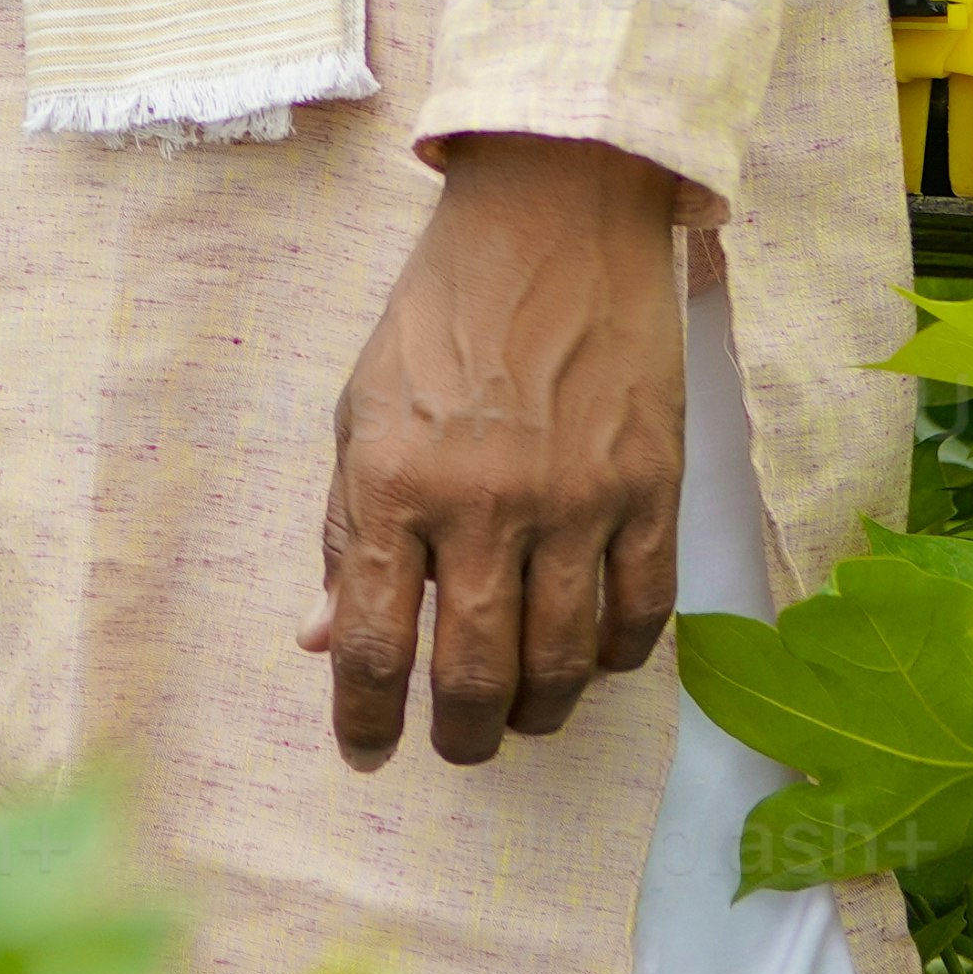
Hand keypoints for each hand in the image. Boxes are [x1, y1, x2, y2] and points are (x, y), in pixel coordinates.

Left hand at [313, 131, 691, 770]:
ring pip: (561, 661)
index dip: (365, 716)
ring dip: (538, 711)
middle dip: (460, 733)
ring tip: (521, 717)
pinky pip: (639, 613)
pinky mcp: (649, 487)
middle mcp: (482, 502)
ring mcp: (575, 500)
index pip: (373, 640)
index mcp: (393, 481)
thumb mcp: (360, 410)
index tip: (365, 752)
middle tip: (457, 745)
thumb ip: (342, 527)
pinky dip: (614, 657)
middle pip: (473, 671)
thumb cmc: (440, 317)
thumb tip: (323, 639)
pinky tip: (591, 659)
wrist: (552, 221)